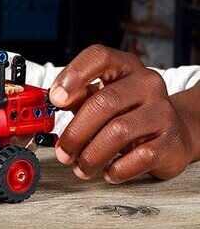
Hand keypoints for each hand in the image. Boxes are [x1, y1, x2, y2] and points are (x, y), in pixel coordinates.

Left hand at [49, 44, 193, 182]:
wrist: (174, 132)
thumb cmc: (129, 112)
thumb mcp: (102, 96)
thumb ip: (79, 96)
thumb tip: (56, 100)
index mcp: (125, 67)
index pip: (99, 57)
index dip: (74, 75)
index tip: (55, 99)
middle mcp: (146, 84)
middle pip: (103, 103)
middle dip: (76, 132)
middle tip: (63, 152)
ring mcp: (162, 112)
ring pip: (118, 132)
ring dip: (91, 155)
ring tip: (81, 166)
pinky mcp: (171, 142)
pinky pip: (140, 157)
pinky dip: (117, 169)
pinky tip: (108, 172)